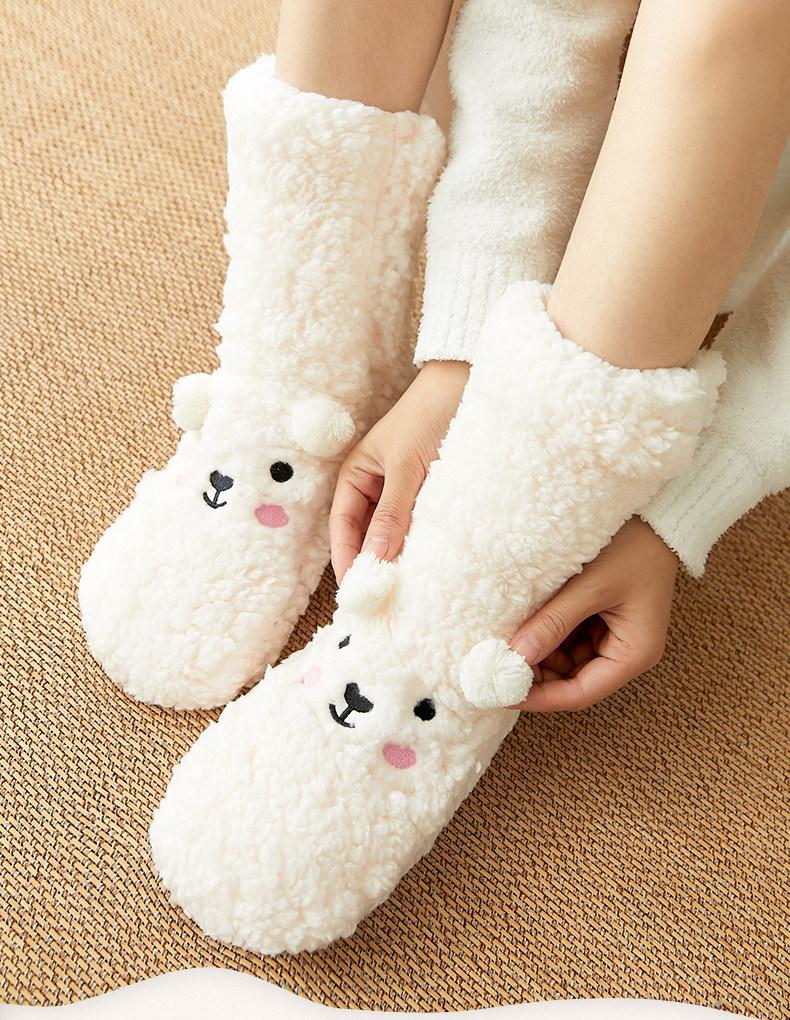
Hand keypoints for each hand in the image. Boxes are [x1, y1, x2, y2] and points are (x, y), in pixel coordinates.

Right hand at [329, 359, 469, 582]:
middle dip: (372, 567)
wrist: (470, 382)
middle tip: (381, 604)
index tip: (356, 592)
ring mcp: (405, 493)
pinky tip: (431, 568)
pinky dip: (422, 548)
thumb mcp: (407, 466)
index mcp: (357, 476)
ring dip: (399, 560)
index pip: (344, 527)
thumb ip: (394, 513)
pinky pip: (421, 528)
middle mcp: (377, 488)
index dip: (347, 560)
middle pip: (367, 537)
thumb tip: (376, 560)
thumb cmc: (430, 415)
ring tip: (407, 595)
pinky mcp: (432, 496)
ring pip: (395, 536)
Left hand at [510, 516, 679, 711]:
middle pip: (572, 680)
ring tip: (501, 646)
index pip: (581, 692)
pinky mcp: (601, 620)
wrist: (657, 514)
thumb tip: (517, 656)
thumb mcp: (591, 585)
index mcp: (634, 653)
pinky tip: (520, 628)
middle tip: (494, 668)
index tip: (503, 693)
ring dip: (536, 655)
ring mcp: (613, 636)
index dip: (541, 698)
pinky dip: (544, 636)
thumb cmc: (634, 547)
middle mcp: (625, 651)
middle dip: (535, 676)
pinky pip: (567, 639)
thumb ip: (553, 622)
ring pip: (566, 661)